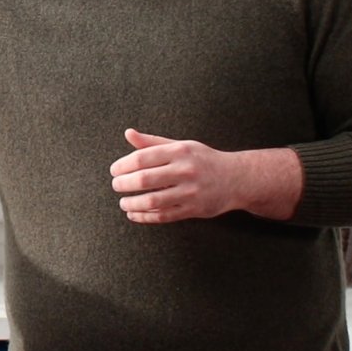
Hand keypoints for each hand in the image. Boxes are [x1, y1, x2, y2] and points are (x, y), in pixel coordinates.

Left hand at [109, 128, 244, 223]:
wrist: (237, 178)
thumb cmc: (202, 160)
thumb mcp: (180, 146)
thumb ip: (152, 142)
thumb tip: (128, 133)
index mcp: (179, 151)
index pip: (142, 158)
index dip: (123, 165)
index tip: (114, 171)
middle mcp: (185, 170)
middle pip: (145, 179)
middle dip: (124, 184)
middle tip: (116, 186)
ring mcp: (190, 191)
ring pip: (153, 201)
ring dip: (132, 203)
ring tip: (123, 202)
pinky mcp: (194, 209)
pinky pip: (164, 216)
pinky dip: (145, 217)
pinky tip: (134, 214)